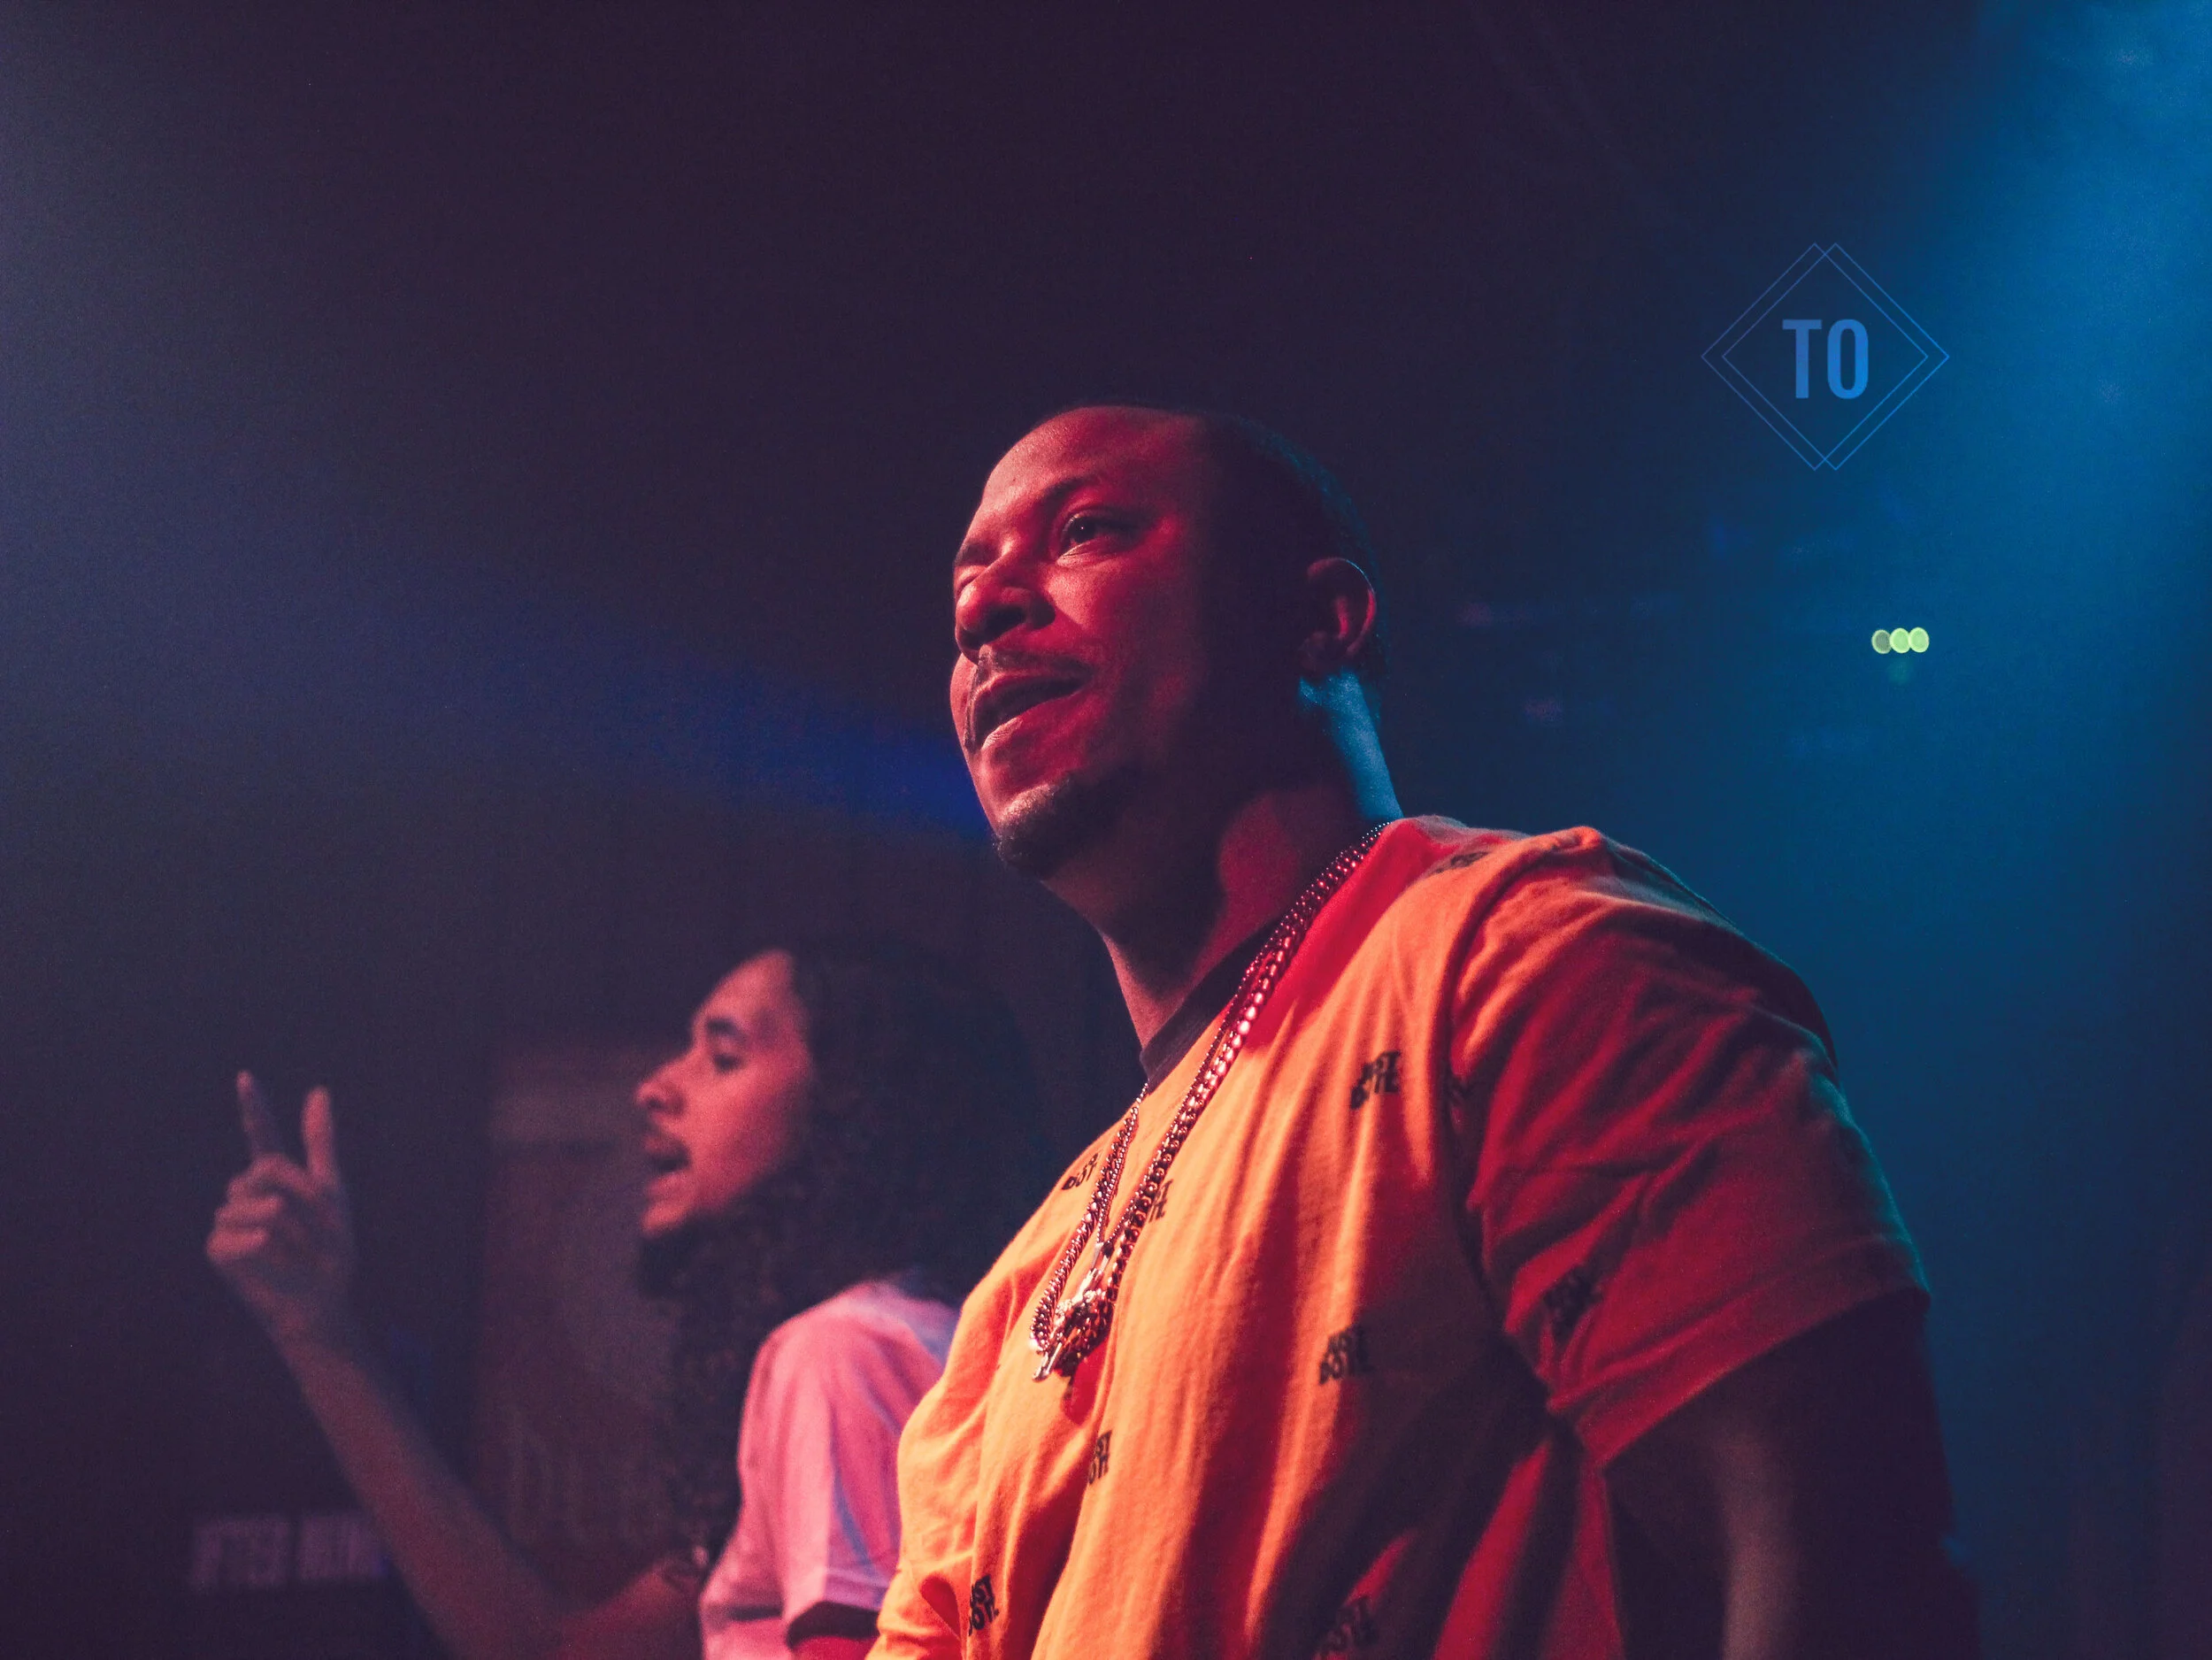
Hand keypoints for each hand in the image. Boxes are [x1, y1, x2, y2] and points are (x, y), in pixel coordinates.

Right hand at [206, 1072, 358, 1349]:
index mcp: (277, 1178)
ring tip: (296, 1249)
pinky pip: (237, 1234)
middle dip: (301, 1195)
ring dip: (291, 1227)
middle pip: (267, 1168)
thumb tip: (319, 1091)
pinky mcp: (218, 1248)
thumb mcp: (332, 1191)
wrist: (322, 1297)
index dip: (254, 1106)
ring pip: (259, 1203)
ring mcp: (229, 1219)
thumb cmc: (328, 1249)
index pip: (261, 1135)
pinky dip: (260, 1245)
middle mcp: (247, 1193)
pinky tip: (268, 1255)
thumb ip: (320, 1142)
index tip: (246, 1077)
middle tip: (317, 1226)